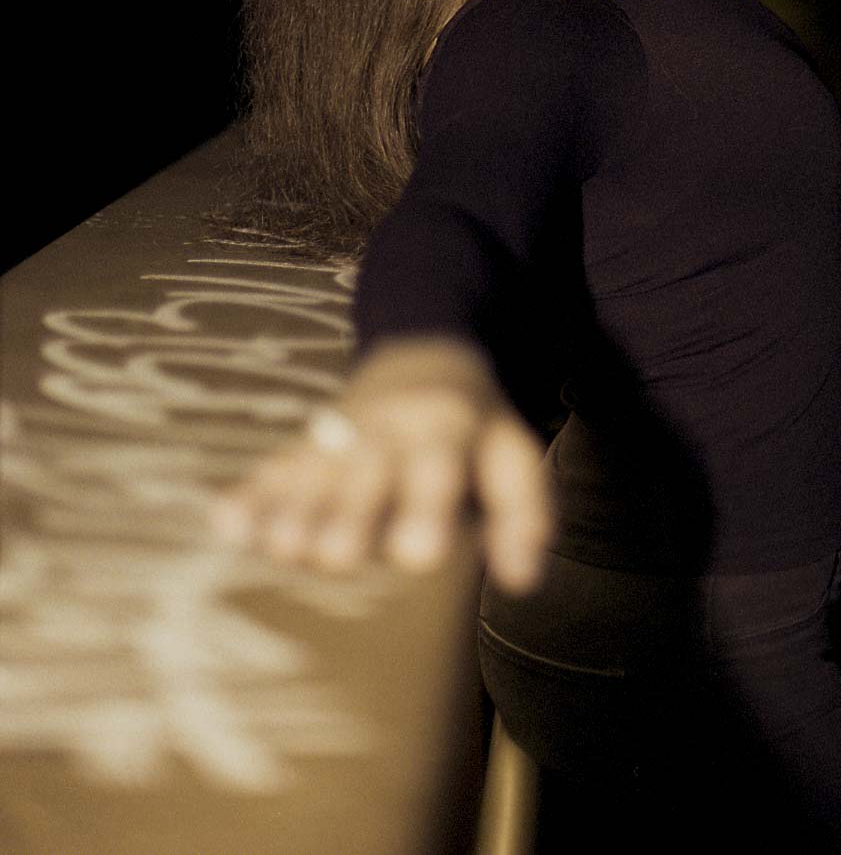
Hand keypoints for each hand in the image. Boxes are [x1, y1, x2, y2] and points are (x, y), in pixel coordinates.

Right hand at [208, 336, 556, 592]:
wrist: (425, 353)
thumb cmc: (474, 428)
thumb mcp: (511, 454)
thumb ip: (522, 512)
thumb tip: (523, 579)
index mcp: (445, 427)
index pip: (439, 465)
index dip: (428, 505)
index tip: (419, 555)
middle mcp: (388, 430)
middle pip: (367, 471)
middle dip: (350, 512)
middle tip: (334, 557)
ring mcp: (342, 436)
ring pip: (316, 471)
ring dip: (296, 508)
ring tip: (280, 546)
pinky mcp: (306, 448)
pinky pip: (274, 469)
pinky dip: (251, 496)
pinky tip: (225, 524)